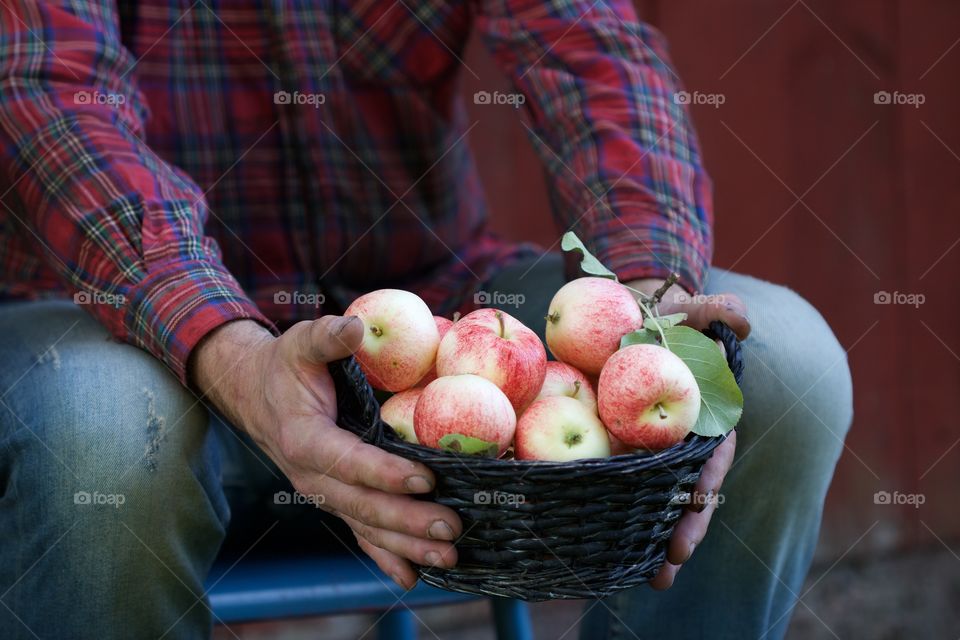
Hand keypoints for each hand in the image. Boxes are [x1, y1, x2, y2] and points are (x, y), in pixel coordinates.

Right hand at [190, 317, 460, 589]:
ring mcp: (322, 491)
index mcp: (303, 437)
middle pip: (360, 504)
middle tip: (450, 526)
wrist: (257, 394)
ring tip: (448, 555)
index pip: (346, 461)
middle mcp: (310, 474)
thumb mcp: (302, 341)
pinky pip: (359, 533)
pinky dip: (384, 556)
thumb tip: (356, 327)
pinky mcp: (334, 498)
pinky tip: (413, 577)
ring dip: (406, 545)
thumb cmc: (288, 365)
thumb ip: (329, 335)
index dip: (383, 473)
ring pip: (364, 525)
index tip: (424, 479)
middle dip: (406, 520)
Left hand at [625, 277, 745, 587]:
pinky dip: (612, 515)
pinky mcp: (619, 454)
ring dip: (653, 540)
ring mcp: (650, 454)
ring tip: (651, 579)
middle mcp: (680, 446)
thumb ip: (716, 310)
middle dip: (683, 529)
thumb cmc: (666, 323)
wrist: (629, 326)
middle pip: (685, 494)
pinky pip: (616, 486)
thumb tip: (741, 319)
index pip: (710, 459)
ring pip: (655, 502)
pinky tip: (602, 548)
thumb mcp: (689, 312)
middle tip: (671, 564)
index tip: (697, 506)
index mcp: (703, 423)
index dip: (705, 484)